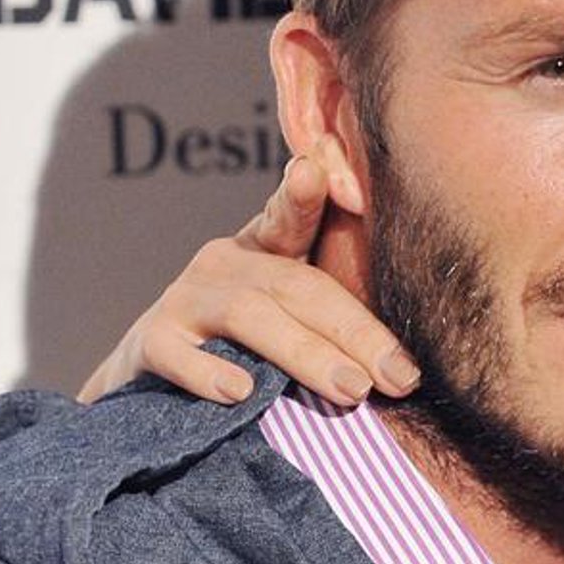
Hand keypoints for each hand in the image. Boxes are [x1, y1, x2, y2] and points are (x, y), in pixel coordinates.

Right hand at [77, 153, 418, 406]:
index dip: (303, 196)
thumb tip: (412, 365)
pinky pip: (179, 354)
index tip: (315, 170)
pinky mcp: (151, 343)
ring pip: (250, 316)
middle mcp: (227, 264)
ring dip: (306, 354)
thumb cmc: (254, 351)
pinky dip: (209, 372)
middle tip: (398, 376)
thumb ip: (343, 320)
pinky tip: (241, 392)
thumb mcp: (298, 322)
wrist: (158, 384)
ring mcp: (185, 299)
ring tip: (352, 390)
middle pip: (297, 286)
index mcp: (269, 250)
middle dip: (355, 332)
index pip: (293, 218)